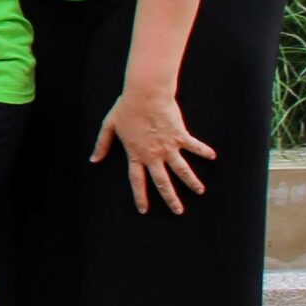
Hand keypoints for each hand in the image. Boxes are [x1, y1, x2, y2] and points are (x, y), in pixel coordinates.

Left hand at [91, 83, 214, 213]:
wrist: (144, 94)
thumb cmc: (126, 108)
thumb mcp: (109, 126)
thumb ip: (102, 144)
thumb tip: (93, 159)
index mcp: (135, 154)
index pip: (136, 180)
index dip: (140, 196)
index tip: (144, 210)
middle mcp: (153, 154)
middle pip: (162, 182)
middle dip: (170, 198)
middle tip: (178, 211)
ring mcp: (167, 146)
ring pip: (182, 170)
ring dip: (191, 181)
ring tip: (200, 191)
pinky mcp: (179, 136)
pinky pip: (194, 146)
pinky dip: (203, 151)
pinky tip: (212, 156)